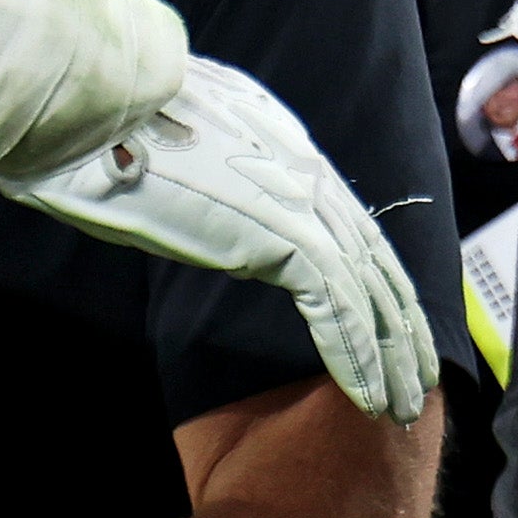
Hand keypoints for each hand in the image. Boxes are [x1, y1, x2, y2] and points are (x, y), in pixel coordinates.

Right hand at [0, 57, 432, 426]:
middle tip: (417, 381)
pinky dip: (358, 360)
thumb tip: (181, 188)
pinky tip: (369, 398)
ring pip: (372, 295)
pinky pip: (341, 312)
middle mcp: (308, 174)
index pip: (348, 226)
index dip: (373, 281)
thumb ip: (194, 169)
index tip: (386, 324)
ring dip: (392, 360)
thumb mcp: (164, 144)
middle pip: (377, 263)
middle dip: (403, 328)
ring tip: (401, 408)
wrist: (101, 109)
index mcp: (284, 149)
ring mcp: (304, 205)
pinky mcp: (288, 237)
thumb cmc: (105, 128)